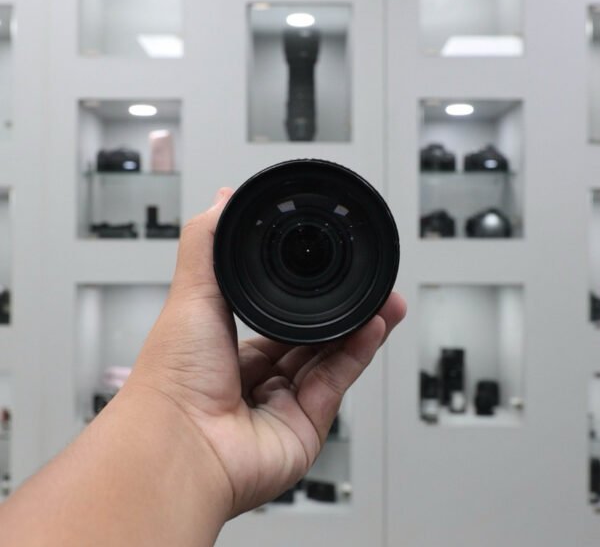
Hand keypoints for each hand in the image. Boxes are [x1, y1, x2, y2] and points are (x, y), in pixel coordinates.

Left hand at [128, 188, 406, 517]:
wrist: (179, 445)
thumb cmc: (171, 378)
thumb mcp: (192, 293)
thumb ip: (209, 243)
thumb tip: (222, 199)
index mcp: (227, 347)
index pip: (274, 315)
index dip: (302, 293)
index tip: (324, 268)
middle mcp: (254, 378)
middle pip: (309, 337)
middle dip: (340, 311)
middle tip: (367, 284)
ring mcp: (281, 404)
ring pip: (330, 358)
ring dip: (360, 327)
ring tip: (386, 299)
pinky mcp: (304, 427)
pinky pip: (336, 382)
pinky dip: (358, 353)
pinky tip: (374, 325)